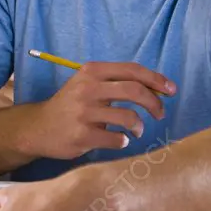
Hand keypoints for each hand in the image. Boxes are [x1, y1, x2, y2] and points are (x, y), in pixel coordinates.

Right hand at [24, 62, 175, 159]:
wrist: (39, 127)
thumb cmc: (72, 105)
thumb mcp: (88, 84)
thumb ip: (117, 82)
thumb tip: (157, 88)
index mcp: (92, 71)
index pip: (132, 70)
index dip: (156, 79)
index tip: (171, 90)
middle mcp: (88, 88)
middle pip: (135, 91)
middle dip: (155, 103)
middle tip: (161, 114)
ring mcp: (84, 113)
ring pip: (129, 117)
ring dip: (139, 126)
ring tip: (136, 131)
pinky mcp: (82, 135)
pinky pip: (118, 139)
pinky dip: (124, 140)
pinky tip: (118, 139)